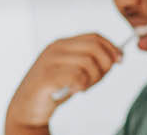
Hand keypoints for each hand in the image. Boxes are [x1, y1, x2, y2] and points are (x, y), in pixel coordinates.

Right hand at [5, 33, 121, 133]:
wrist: (26, 110)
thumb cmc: (54, 90)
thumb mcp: (74, 71)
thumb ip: (91, 61)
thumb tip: (118, 56)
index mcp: (62, 44)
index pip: (94, 37)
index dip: (111, 47)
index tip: (120, 60)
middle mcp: (55, 49)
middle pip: (94, 47)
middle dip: (105, 65)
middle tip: (98, 80)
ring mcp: (49, 61)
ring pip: (88, 62)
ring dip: (93, 79)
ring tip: (83, 88)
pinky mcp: (46, 77)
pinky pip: (76, 76)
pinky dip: (82, 85)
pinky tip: (76, 91)